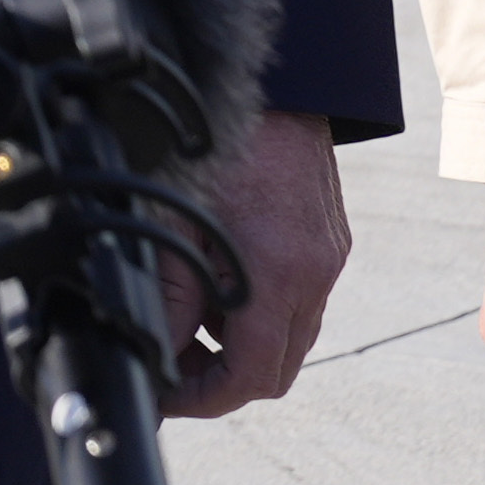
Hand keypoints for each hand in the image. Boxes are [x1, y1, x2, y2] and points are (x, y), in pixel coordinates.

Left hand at [160, 109, 344, 418]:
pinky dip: (261, 312)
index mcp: (277, 275)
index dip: (201, 398)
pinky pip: (300, 304)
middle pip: (275, 371)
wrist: (275, 86)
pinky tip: (222, 281)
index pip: (249, 379)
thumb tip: (153, 356)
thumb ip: (169, 298)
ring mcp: (328, 260)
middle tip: (172, 359)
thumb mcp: (175, 223)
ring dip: (241, 346)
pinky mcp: (330, 244)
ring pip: (290, 340)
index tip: (165, 392)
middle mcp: (314, 275)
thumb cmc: (218, 142)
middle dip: (221, 379)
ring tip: (190, 315)